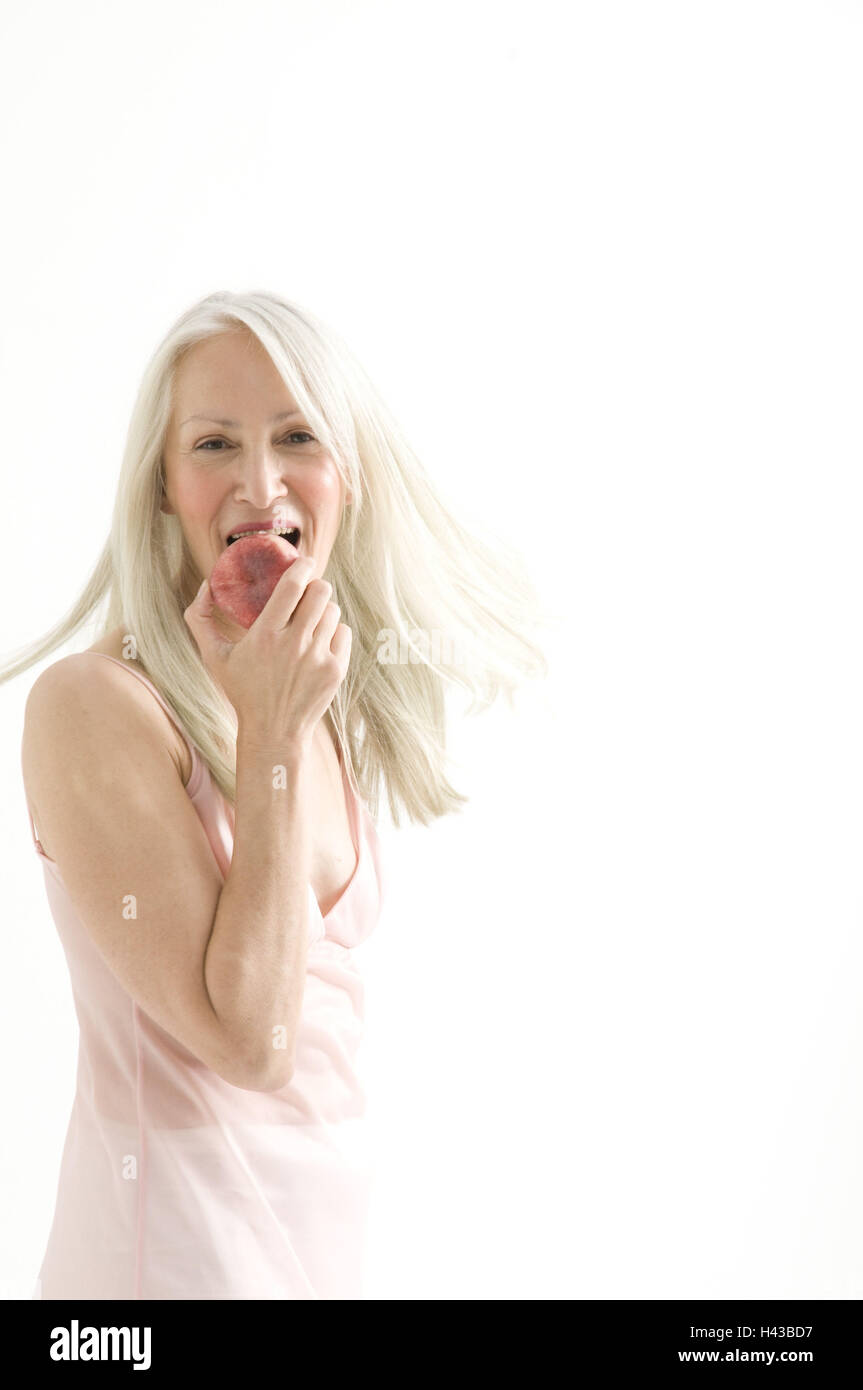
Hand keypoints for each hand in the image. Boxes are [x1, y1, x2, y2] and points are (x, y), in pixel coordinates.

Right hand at [183, 556, 351, 747]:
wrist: (273, 732)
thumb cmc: (242, 691)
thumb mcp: (214, 657)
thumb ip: (200, 619)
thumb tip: (205, 585)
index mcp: (265, 636)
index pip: (292, 587)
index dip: (302, 566)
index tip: (304, 562)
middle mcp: (294, 645)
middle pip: (321, 592)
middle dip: (316, 585)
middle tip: (309, 590)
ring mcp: (318, 658)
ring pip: (333, 611)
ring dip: (324, 608)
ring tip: (313, 617)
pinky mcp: (335, 670)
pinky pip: (343, 633)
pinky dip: (334, 630)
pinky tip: (321, 637)